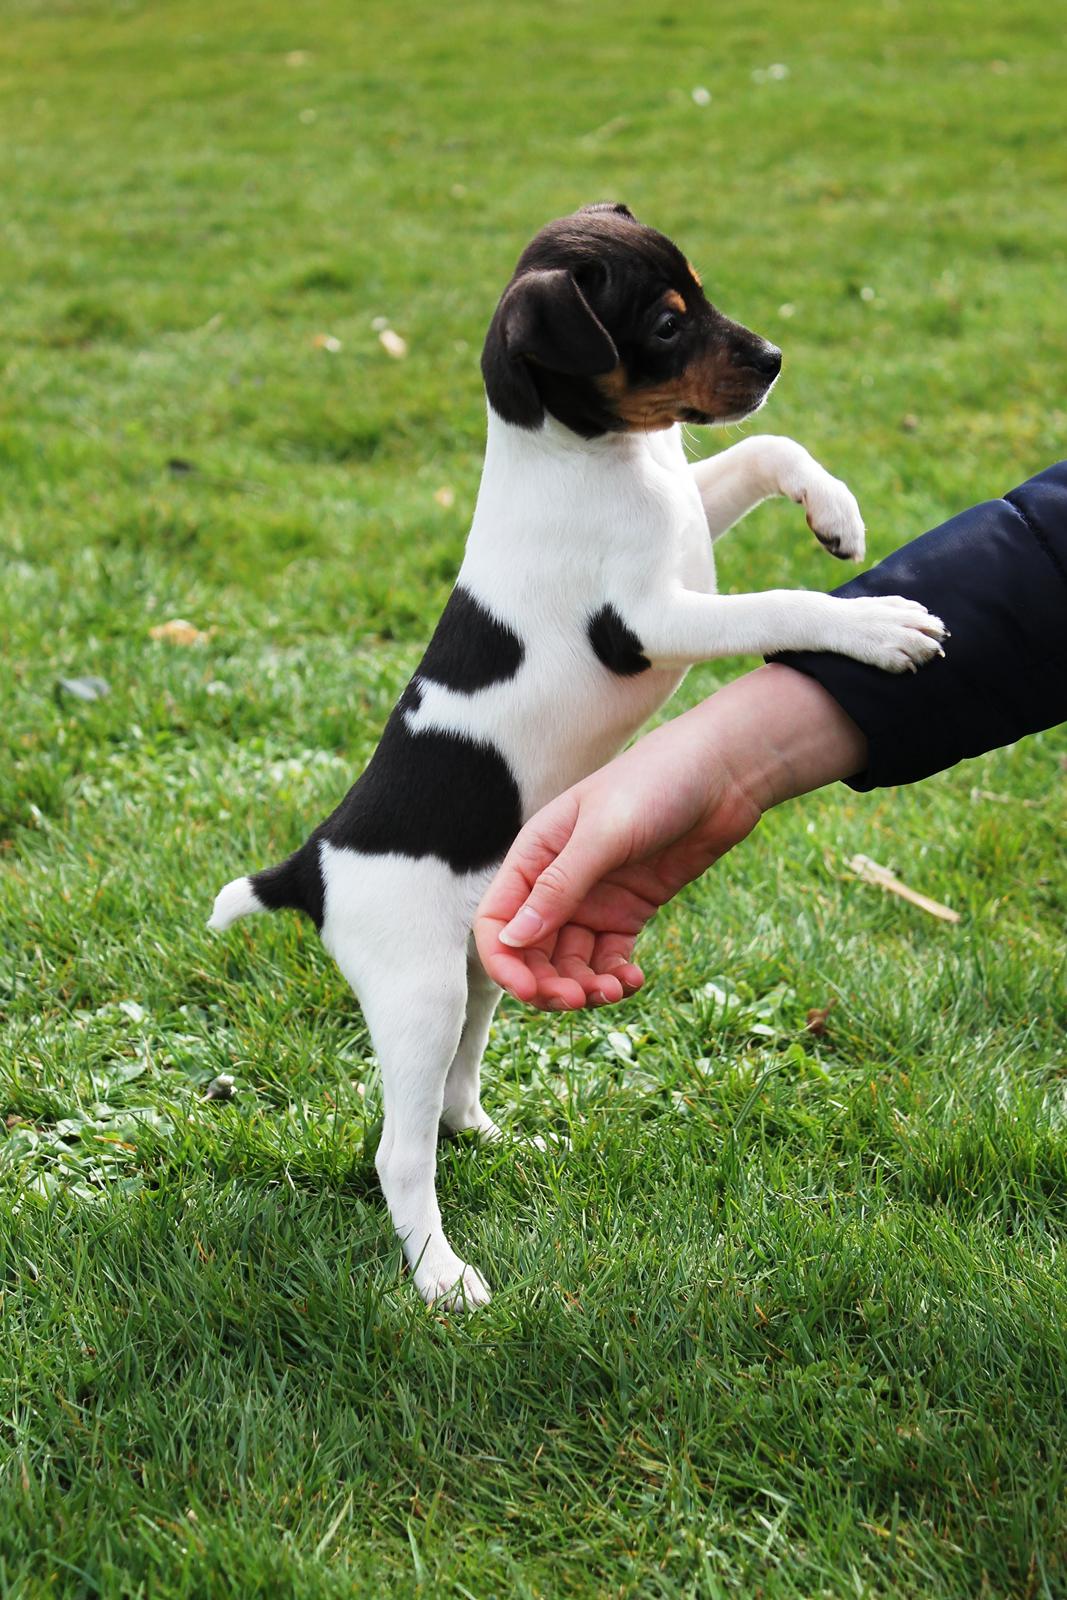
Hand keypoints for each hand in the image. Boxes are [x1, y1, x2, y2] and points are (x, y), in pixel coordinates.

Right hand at [474, 665, 867, 1009]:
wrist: (722, 773)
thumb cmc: (656, 784)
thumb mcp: (603, 833)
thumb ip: (559, 886)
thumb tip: (513, 939)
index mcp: (534, 855)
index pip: (497, 921)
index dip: (505, 962)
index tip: (531, 992)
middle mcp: (557, 882)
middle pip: (531, 951)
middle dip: (547, 983)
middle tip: (578, 1000)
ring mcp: (594, 899)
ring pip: (570, 961)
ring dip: (584, 986)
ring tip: (614, 991)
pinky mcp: (629, 911)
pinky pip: (609, 958)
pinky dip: (615, 976)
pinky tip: (634, 980)